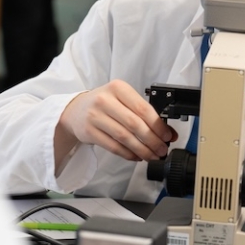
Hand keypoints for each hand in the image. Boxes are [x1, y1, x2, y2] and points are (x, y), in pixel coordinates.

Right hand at [56, 80, 176, 163]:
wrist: (75, 110)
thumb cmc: (104, 104)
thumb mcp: (123, 100)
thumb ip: (144, 113)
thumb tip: (168, 133)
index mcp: (118, 88)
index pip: (143, 108)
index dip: (158, 125)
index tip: (168, 136)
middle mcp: (105, 100)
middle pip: (134, 124)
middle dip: (152, 140)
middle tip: (162, 150)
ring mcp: (95, 116)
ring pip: (124, 137)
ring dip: (142, 150)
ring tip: (152, 156)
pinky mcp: (89, 132)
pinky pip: (114, 147)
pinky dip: (128, 154)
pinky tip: (137, 156)